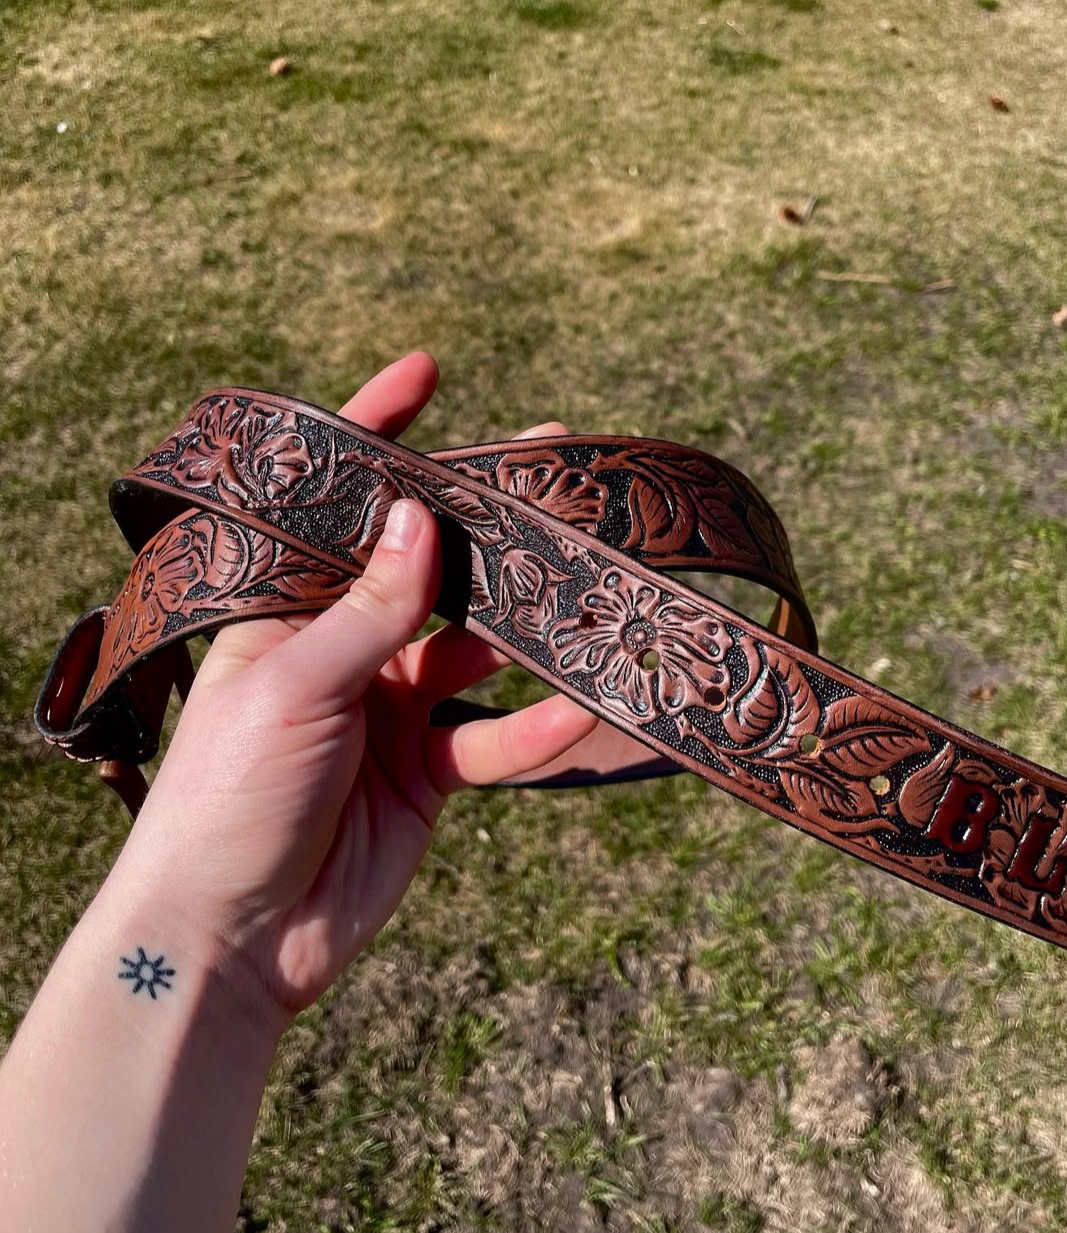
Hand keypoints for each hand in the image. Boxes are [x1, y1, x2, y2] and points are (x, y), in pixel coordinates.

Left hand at [109, 353, 594, 1022]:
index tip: (427, 371)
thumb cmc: (226, 798)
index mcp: (286, 609)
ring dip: (530, 630)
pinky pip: (492, 740)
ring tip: (594, 593)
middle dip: (487, 524)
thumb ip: (368, 609)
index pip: (335, 506)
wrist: (226, 941)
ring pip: (475, 648)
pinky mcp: (425, 774)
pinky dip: (534, 728)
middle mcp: (342, 645)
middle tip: (559, 475)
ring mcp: (388, 707)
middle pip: (426, 567)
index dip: (375, 435)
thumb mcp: (293, 687)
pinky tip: (580, 710)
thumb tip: (421, 517)